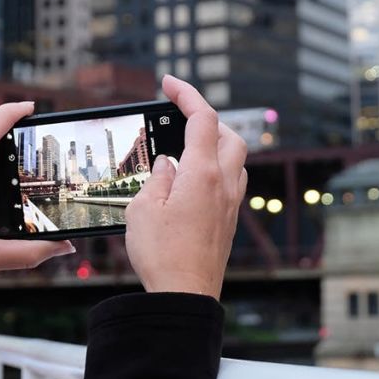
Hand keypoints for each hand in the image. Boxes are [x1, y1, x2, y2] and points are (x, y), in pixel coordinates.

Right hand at [124, 75, 247, 299]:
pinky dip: (216, 169)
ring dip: (216, 144)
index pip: (203, 118)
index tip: (169, 82)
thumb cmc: (162, 255)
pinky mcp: (230, 221)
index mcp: (202, 173)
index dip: (187, 93)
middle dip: (207, 119)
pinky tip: (194, 181)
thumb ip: (157, 178)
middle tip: (180, 117)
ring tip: (187, 148)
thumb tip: (169, 165)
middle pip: (229, 135)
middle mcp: (224, 184)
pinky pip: (231, 182)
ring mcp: (231, 204)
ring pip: (235, 159)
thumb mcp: (143, 209)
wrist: (185, 295)